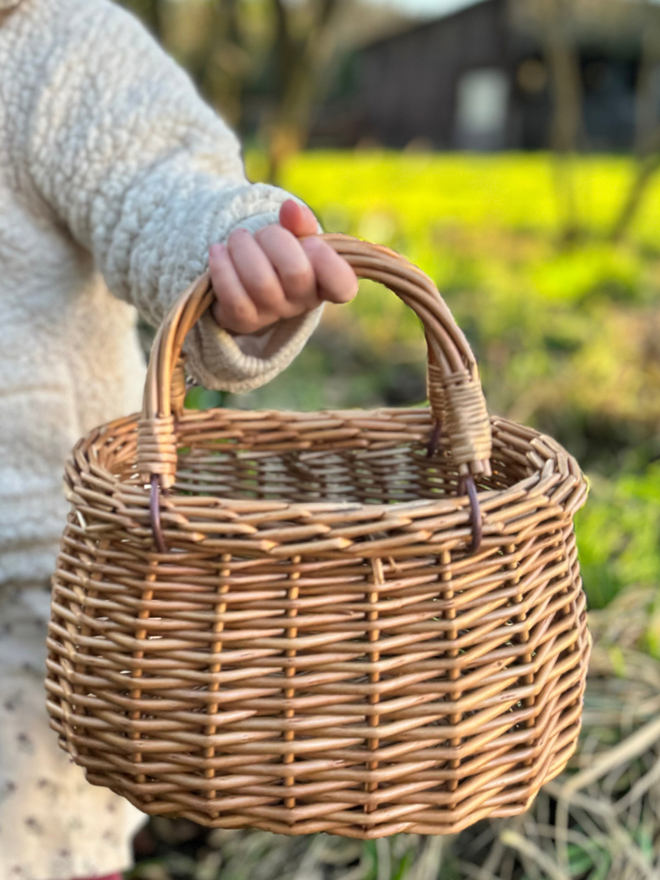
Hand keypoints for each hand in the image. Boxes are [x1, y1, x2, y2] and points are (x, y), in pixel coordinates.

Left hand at [208, 200, 357, 334]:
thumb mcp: (295, 236)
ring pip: (261, 283)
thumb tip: (290, 209)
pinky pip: (234, 298)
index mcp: (324, 282)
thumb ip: (300, 223)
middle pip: (296, 273)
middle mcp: (302, 302)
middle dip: (274, 239)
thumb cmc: (280, 253)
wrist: (246, 278)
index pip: (343, 286)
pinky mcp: (243, 320)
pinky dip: (222, 267)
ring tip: (238, 238)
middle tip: (263, 232)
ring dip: (244, 248)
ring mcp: (272, 314)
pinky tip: (218, 251)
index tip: (311, 243)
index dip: (327, 261)